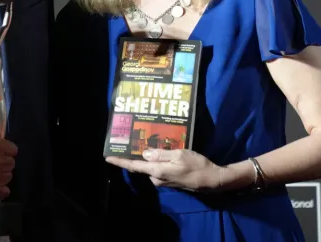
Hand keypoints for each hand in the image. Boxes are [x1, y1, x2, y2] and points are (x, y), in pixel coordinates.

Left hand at [105, 149, 226, 191]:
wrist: (212, 180)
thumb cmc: (197, 166)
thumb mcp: (179, 155)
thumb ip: (161, 154)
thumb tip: (144, 153)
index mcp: (157, 171)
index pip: (134, 166)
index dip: (120, 161)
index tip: (108, 157)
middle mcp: (157, 178)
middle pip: (140, 165)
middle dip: (134, 154)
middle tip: (128, 139)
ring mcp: (163, 180)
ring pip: (150, 165)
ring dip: (147, 155)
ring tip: (144, 140)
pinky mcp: (169, 179)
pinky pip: (158, 167)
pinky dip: (156, 159)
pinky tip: (158, 150)